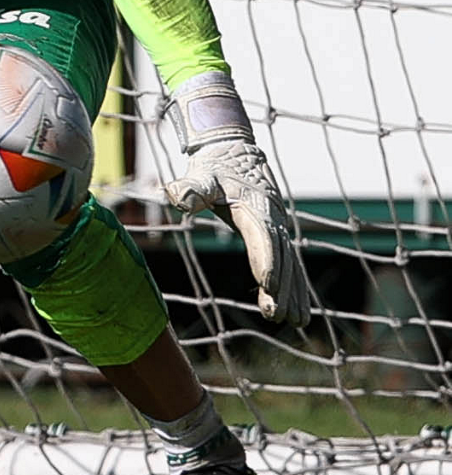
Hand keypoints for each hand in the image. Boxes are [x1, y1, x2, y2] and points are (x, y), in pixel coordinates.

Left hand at [164, 71, 309, 327]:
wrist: (234, 152)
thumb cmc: (213, 168)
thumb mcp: (200, 175)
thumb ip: (191, 188)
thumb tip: (175, 195)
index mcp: (254, 206)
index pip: (261, 236)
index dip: (265, 259)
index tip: (267, 284)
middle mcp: (272, 218)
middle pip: (280, 256)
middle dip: (281, 286)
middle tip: (276, 314)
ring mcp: (278, 227)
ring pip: (290, 264)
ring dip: (294, 293)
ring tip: (295, 323)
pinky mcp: (277, 234)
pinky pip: (291, 264)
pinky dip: (297, 287)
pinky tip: (300, 312)